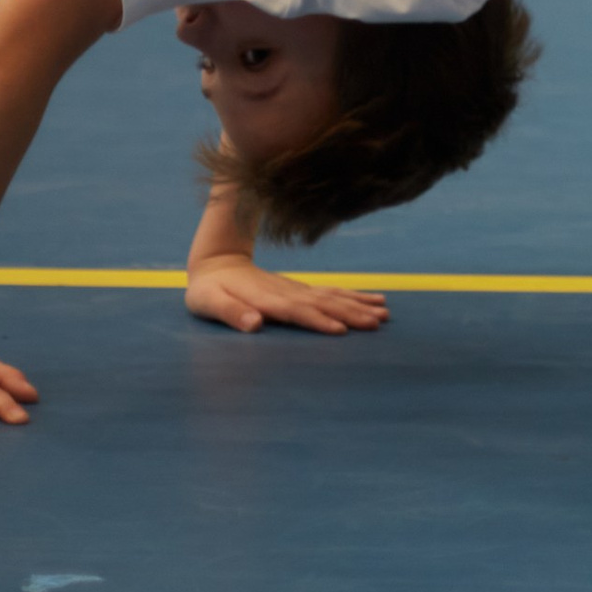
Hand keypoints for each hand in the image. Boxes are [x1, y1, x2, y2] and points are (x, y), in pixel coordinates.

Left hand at [185, 253, 389, 336]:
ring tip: (384, 313)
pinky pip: (333, 292)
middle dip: (350, 313)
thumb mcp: (208, 302)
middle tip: (376, 323)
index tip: (340, 330)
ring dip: (358, 305)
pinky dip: (354, 296)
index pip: (295, 311)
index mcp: (266, 298)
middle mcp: (287, 293)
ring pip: (333, 296)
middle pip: (323, 303)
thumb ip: (230, 312)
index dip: (316, 320)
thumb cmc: (208, 290)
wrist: (219, 261)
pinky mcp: (302, 290)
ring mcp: (297, 289)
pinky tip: (374, 300)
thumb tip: (254, 324)